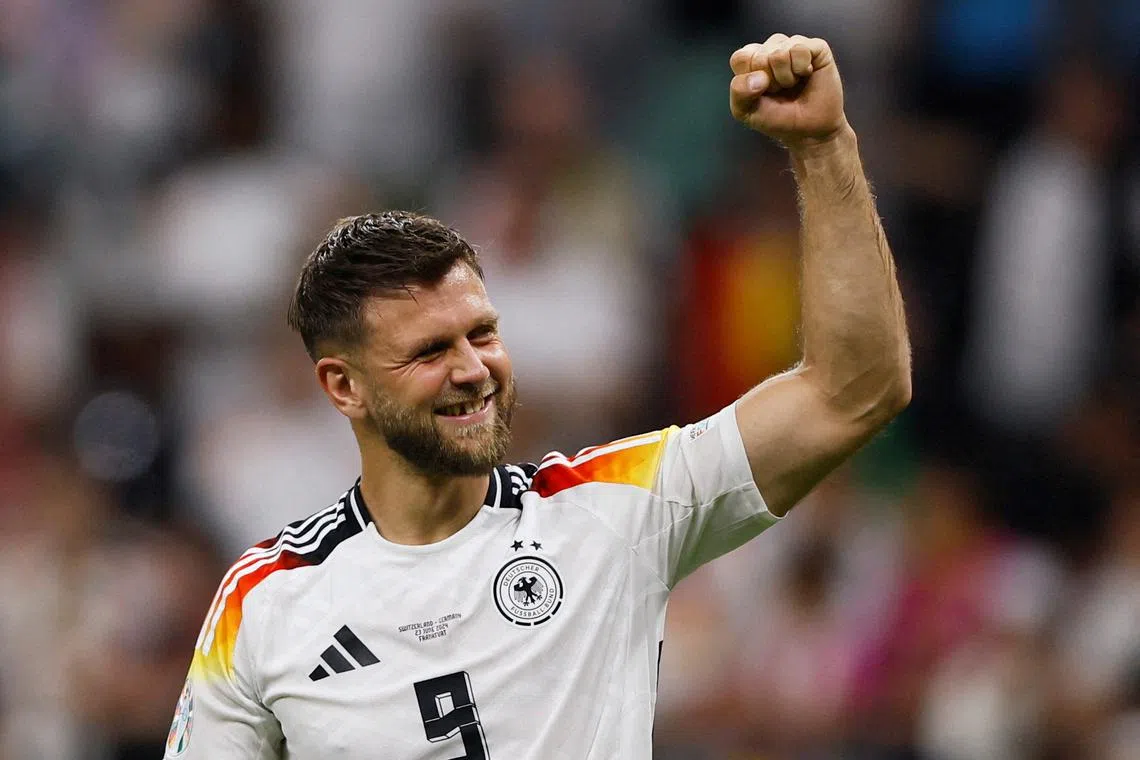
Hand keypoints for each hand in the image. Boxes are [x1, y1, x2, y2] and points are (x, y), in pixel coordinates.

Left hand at [729, 34, 847, 151]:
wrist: (809, 130)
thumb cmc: (779, 118)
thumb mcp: (746, 111)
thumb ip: (739, 92)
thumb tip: (759, 76)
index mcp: (752, 59)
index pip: (740, 58)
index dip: (750, 80)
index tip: (761, 93)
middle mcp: (772, 47)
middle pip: (759, 57)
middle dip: (770, 83)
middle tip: (781, 91)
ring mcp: (793, 44)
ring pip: (779, 54)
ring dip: (786, 78)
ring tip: (793, 84)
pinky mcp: (815, 46)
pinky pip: (799, 49)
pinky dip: (801, 69)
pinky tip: (806, 74)